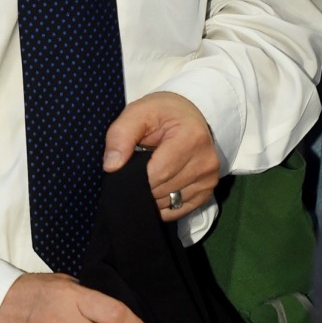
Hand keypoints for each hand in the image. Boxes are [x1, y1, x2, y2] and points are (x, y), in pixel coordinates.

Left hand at [103, 91, 219, 220]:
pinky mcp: (207, 192)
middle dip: (142, 185)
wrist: (188, 115)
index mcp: (192, 138)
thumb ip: (120, 135)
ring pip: (169, 203)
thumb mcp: (138, 112)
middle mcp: (206, 162)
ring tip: (147, 176)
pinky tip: (157, 187)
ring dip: (152, 196)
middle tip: (135, 170)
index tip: (126, 168)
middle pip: (164, 190)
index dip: (137, 176)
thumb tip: (111, 167)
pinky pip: (178, 210)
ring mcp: (209, 179)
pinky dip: (163, 204)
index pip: (159, 172)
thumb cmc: (162, 113)